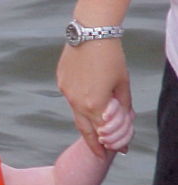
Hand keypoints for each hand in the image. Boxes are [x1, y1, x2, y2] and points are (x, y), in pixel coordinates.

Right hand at [57, 39, 131, 156]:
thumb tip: (124, 119)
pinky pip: (70, 98)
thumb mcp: (123, 83)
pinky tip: (88, 95)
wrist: (90, 32)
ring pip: (76, 113)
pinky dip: (80, 102)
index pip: (101, 133)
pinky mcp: (61, 82)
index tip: (115, 151)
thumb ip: (123, 105)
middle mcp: (76, 102)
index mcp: (93, 105)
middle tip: (100, 152)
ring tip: (96, 122)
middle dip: (93, 142)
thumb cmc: (111, 56)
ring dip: (87, 121)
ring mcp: (66, 92)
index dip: (109, 144)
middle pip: (84, 129)